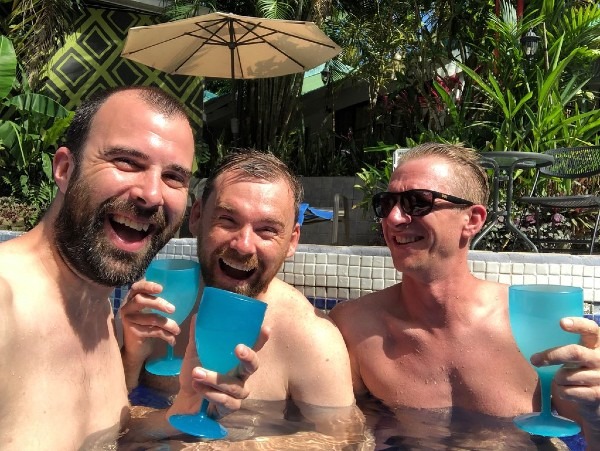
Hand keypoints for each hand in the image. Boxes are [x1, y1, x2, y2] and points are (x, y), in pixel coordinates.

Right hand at [120, 279, 180, 388]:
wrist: (136, 349)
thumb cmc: (146, 326)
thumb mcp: (149, 311)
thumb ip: (156, 301)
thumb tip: (179, 292)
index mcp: (131, 298)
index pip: (137, 287)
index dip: (148, 286)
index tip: (161, 288)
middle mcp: (127, 308)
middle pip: (141, 300)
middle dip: (159, 303)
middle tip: (173, 309)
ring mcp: (128, 320)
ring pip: (151, 318)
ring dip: (168, 324)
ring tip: (177, 330)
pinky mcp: (133, 332)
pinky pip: (154, 331)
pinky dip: (166, 335)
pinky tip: (173, 340)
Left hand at [168, 316, 269, 419]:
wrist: (184, 401)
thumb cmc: (195, 375)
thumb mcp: (194, 354)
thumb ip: (198, 337)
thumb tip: (197, 315)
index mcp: (236, 361)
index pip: (254, 348)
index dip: (261, 340)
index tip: (266, 328)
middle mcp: (241, 376)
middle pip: (253, 366)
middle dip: (248, 357)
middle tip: (238, 348)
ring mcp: (237, 393)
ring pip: (234, 386)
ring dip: (214, 379)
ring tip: (196, 372)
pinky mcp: (229, 408)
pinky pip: (225, 401)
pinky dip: (211, 393)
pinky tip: (198, 387)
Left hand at [531, 317, 599, 436]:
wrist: (596, 397)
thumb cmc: (580, 368)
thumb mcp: (579, 353)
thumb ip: (567, 343)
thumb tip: (532, 334)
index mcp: (596, 343)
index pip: (590, 329)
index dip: (578, 325)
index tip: (561, 323)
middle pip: (574, 352)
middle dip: (551, 355)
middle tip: (535, 359)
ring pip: (565, 375)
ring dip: (556, 378)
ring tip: (561, 379)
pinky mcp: (596, 395)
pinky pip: (566, 391)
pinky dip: (560, 391)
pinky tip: (567, 390)